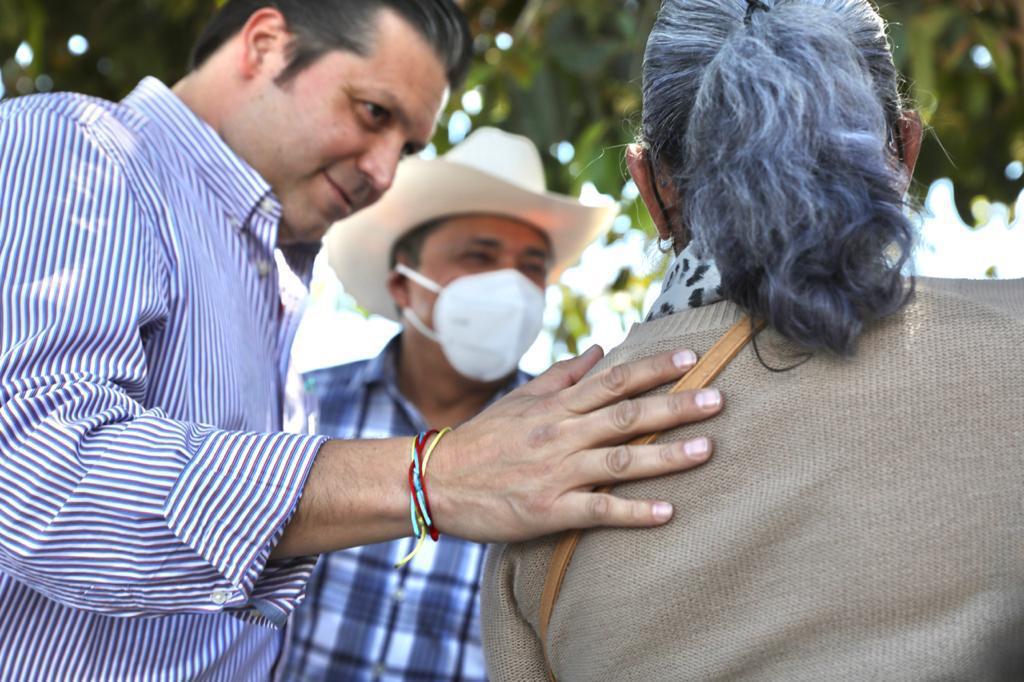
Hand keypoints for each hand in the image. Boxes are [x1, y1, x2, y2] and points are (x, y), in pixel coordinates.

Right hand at [428, 346, 721, 542]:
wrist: (434, 480)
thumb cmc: (481, 439)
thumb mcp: (520, 399)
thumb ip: (563, 375)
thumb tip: (601, 349)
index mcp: (556, 407)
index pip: (613, 381)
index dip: (654, 370)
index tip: (691, 360)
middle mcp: (560, 435)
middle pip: (626, 416)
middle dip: (674, 407)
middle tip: (718, 399)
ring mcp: (556, 473)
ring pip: (619, 461)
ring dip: (665, 456)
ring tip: (707, 450)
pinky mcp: (548, 510)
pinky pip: (597, 510)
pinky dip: (632, 512)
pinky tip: (667, 512)